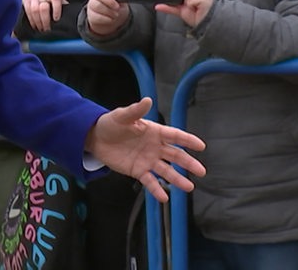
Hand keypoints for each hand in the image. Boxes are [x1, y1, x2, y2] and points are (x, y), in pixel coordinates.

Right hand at [21, 0, 66, 33]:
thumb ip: (62, 3)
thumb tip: (72, 14)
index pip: (55, 0)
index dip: (57, 10)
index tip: (56, 19)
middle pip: (43, 8)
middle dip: (45, 20)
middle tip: (48, 29)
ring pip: (35, 11)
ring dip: (38, 22)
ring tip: (41, 29)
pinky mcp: (26, 2)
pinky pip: (28, 12)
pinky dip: (32, 21)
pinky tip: (35, 26)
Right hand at [85, 0, 129, 35]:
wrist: (112, 20)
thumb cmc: (117, 5)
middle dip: (110, 1)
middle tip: (117, 6)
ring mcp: (92, 4)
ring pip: (97, 6)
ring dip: (110, 12)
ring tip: (115, 13)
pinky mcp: (91, 15)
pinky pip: (97, 17)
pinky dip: (107, 19)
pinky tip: (111, 18)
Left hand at [85, 97, 206, 202]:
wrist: (96, 138)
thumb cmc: (111, 124)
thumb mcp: (122, 116)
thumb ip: (135, 110)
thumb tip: (148, 100)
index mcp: (154, 131)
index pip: (174, 136)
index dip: (188, 140)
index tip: (201, 146)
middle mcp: (155, 147)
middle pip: (175, 155)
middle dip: (188, 163)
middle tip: (201, 171)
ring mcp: (148, 160)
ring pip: (166, 171)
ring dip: (177, 179)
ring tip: (189, 187)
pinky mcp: (138, 171)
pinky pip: (150, 181)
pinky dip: (157, 190)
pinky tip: (164, 197)